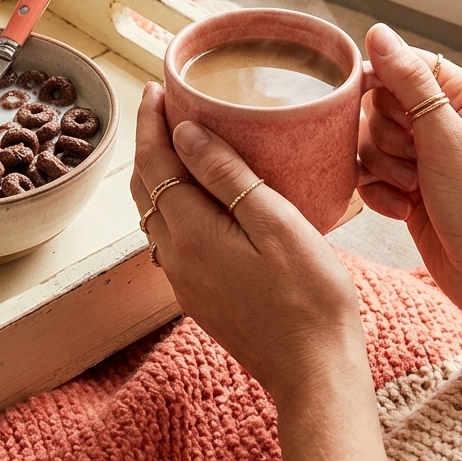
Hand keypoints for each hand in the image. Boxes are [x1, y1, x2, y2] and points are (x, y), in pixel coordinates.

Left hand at [131, 82, 367, 410]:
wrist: (316, 373)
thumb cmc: (312, 297)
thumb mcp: (277, 223)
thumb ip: (227, 176)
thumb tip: (184, 131)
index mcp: (192, 233)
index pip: (155, 162)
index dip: (151, 121)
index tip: (156, 87)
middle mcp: (177, 257)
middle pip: (145, 186)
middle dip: (151, 141)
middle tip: (164, 104)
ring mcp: (186, 281)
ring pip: (154, 213)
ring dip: (159, 173)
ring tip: (180, 140)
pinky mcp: (200, 296)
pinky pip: (171, 237)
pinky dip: (173, 203)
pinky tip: (199, 195)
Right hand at [358, 22, 461, 346]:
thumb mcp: (444, 137)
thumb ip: (409, 81)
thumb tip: (379, 34)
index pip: (403, 64)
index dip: (386, 88)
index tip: (395, 118)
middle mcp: (441, 120)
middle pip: (378, 103)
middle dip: (386, 138)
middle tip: (417, 161)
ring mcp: (423, 154)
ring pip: (367, 140)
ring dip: (383, 169)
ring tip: (415, 189)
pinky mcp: (405, 185)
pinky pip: (366, 174)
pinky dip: (378, 194)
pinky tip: (403, 209)